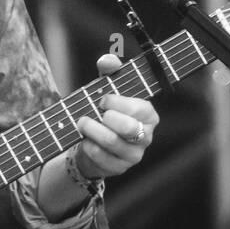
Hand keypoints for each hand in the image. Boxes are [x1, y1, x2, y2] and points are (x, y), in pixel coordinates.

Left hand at [74, 54, 159, 178]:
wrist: (92, 144)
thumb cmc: (104, 113)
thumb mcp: (107, 90)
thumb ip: (109, 71)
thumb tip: (108, 60)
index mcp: (148, 115)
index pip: (139, 108)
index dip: (118, 102)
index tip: (102, 99)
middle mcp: (145, 136)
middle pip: (128, 127)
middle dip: (104, 119)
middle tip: (88, 115)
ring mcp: (134, 155)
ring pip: (113, 142)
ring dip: (92, 131)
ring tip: (81, 124)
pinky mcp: (119, 168)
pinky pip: (102, 158)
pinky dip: (89, 147)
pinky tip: (84, 141)